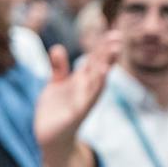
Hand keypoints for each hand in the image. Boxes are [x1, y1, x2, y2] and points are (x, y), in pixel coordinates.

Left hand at [36, 33, 118, 166]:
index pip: (94, 59)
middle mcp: (86, 89)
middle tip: (117, 37)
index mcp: (81, 80)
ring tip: (112, 54)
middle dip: (107, 54)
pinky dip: (94, 89)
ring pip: (96, 83)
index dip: (101, 46)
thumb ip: (59, 67)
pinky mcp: (77, 114)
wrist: (50, 136)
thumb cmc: (56, 109)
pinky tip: (100, 78)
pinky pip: (87, 100)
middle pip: (98, 68)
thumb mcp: (56, 84)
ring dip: (104, 70)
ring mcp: (83, 101)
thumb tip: (58, 47)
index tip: (111, 29)